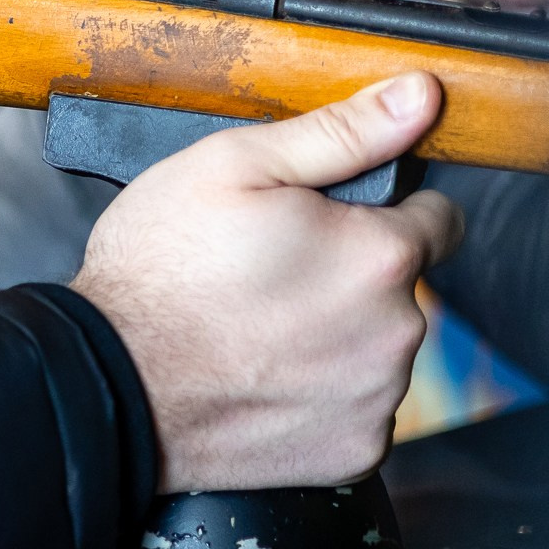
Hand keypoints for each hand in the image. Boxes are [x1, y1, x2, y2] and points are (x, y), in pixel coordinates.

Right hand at [71, 73, 464, 491]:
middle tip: (269, 274)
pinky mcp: (355, 451)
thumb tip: (418, 97)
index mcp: (381, 253)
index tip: (324, 224)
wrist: (110, 380)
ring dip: (338, 336)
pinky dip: (321, 394)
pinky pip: (358, 409)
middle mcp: (398, 330)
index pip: (438, 219)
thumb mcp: (231, 166)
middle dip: (351, 276)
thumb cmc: (160, 269)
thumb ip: (338, 132)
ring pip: (379, 349)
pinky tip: (264, 375)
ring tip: (258, 326)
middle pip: (401, 289)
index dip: (378, 213)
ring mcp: (378, 398)